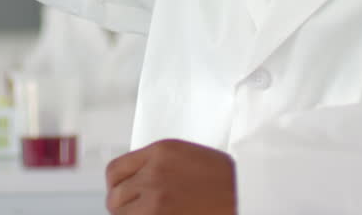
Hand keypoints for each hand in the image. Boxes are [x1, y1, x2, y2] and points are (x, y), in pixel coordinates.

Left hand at [105, 139, 236, 214]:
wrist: (246, 193)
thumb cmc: (225, 179)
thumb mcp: (185, 156)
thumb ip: (156, 164)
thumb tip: (135, 181)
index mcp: (160, 152)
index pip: (115, 171)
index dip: (116, 187)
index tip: (123, 194)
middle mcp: (153, 173)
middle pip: (115, 197)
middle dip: (123, 207)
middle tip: (137, 212)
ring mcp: (156, 200)